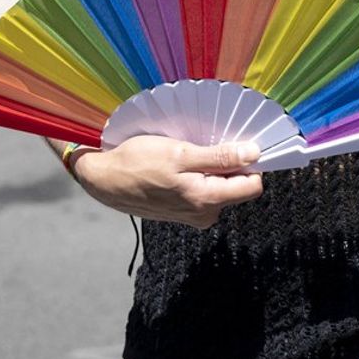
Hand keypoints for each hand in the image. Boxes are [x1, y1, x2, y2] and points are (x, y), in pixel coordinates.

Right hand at [73, 136, 263, 227]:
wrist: (104, 180)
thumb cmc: (138, 163)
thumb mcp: (180, 153)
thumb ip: (219, 157)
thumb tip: (254, 155)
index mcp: (208, 200)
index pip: (253, 186)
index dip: (252, 163)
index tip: (242, 144)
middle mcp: (205, 214)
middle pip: (238, 186)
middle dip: (230, 164)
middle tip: (208, 143)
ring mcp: (194, 215)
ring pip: (221, 187)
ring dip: (213, 169)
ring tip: (190, 153)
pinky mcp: (184, 211)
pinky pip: (205, 191)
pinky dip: (200, 176)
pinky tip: (181, 165)